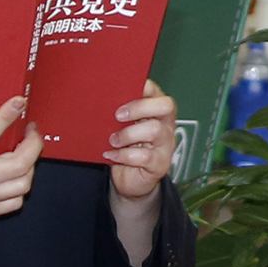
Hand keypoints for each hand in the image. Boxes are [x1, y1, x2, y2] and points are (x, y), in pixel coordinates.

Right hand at [0, 74, 39, 246]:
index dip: (9, 114)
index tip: (19, 102)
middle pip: (22, 162)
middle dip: (34, 143)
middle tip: (31, 130)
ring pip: (23, 184)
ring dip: (31, 166)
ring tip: (27, 153)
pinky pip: (13, 204)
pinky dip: (20, 190)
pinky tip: (15, 179)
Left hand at [105, 81, 178, 202]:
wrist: (129, 179)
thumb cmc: (125, 148)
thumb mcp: (122, 127)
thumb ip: (120, 113)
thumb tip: (100, 99)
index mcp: (157, 112)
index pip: (157, 91)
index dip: (143, 87)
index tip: (122, 91)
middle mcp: (166, 125)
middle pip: (165, 106)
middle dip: (139, 107)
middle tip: (118, 116)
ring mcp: (166, 145)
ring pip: (154, 130)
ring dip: (127, 134)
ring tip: (113, 140)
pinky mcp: (161, 163)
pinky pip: (145, 156)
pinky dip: (124, 155)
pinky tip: (112, 155)